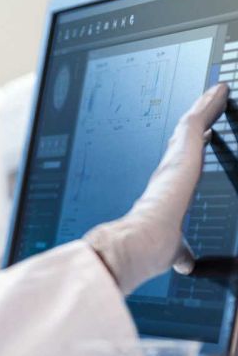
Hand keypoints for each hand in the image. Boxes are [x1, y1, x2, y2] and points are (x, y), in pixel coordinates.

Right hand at [84, 83, 229, 294]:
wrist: (137, 244)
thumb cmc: (148, 248)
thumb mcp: (175, 250)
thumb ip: (183, 252)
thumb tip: (186, 263)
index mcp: (166, 191)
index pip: (178, 165)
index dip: (188, 150)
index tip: (200, 138)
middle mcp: (168, 172)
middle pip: (185, 140)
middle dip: (196, 122)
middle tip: (207, 105)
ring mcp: (174, 159)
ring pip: (190, 125)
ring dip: (203, 108)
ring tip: (215, 93)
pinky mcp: (182, 151)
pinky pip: (196, 119)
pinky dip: (207, 105)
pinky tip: (218, 93)